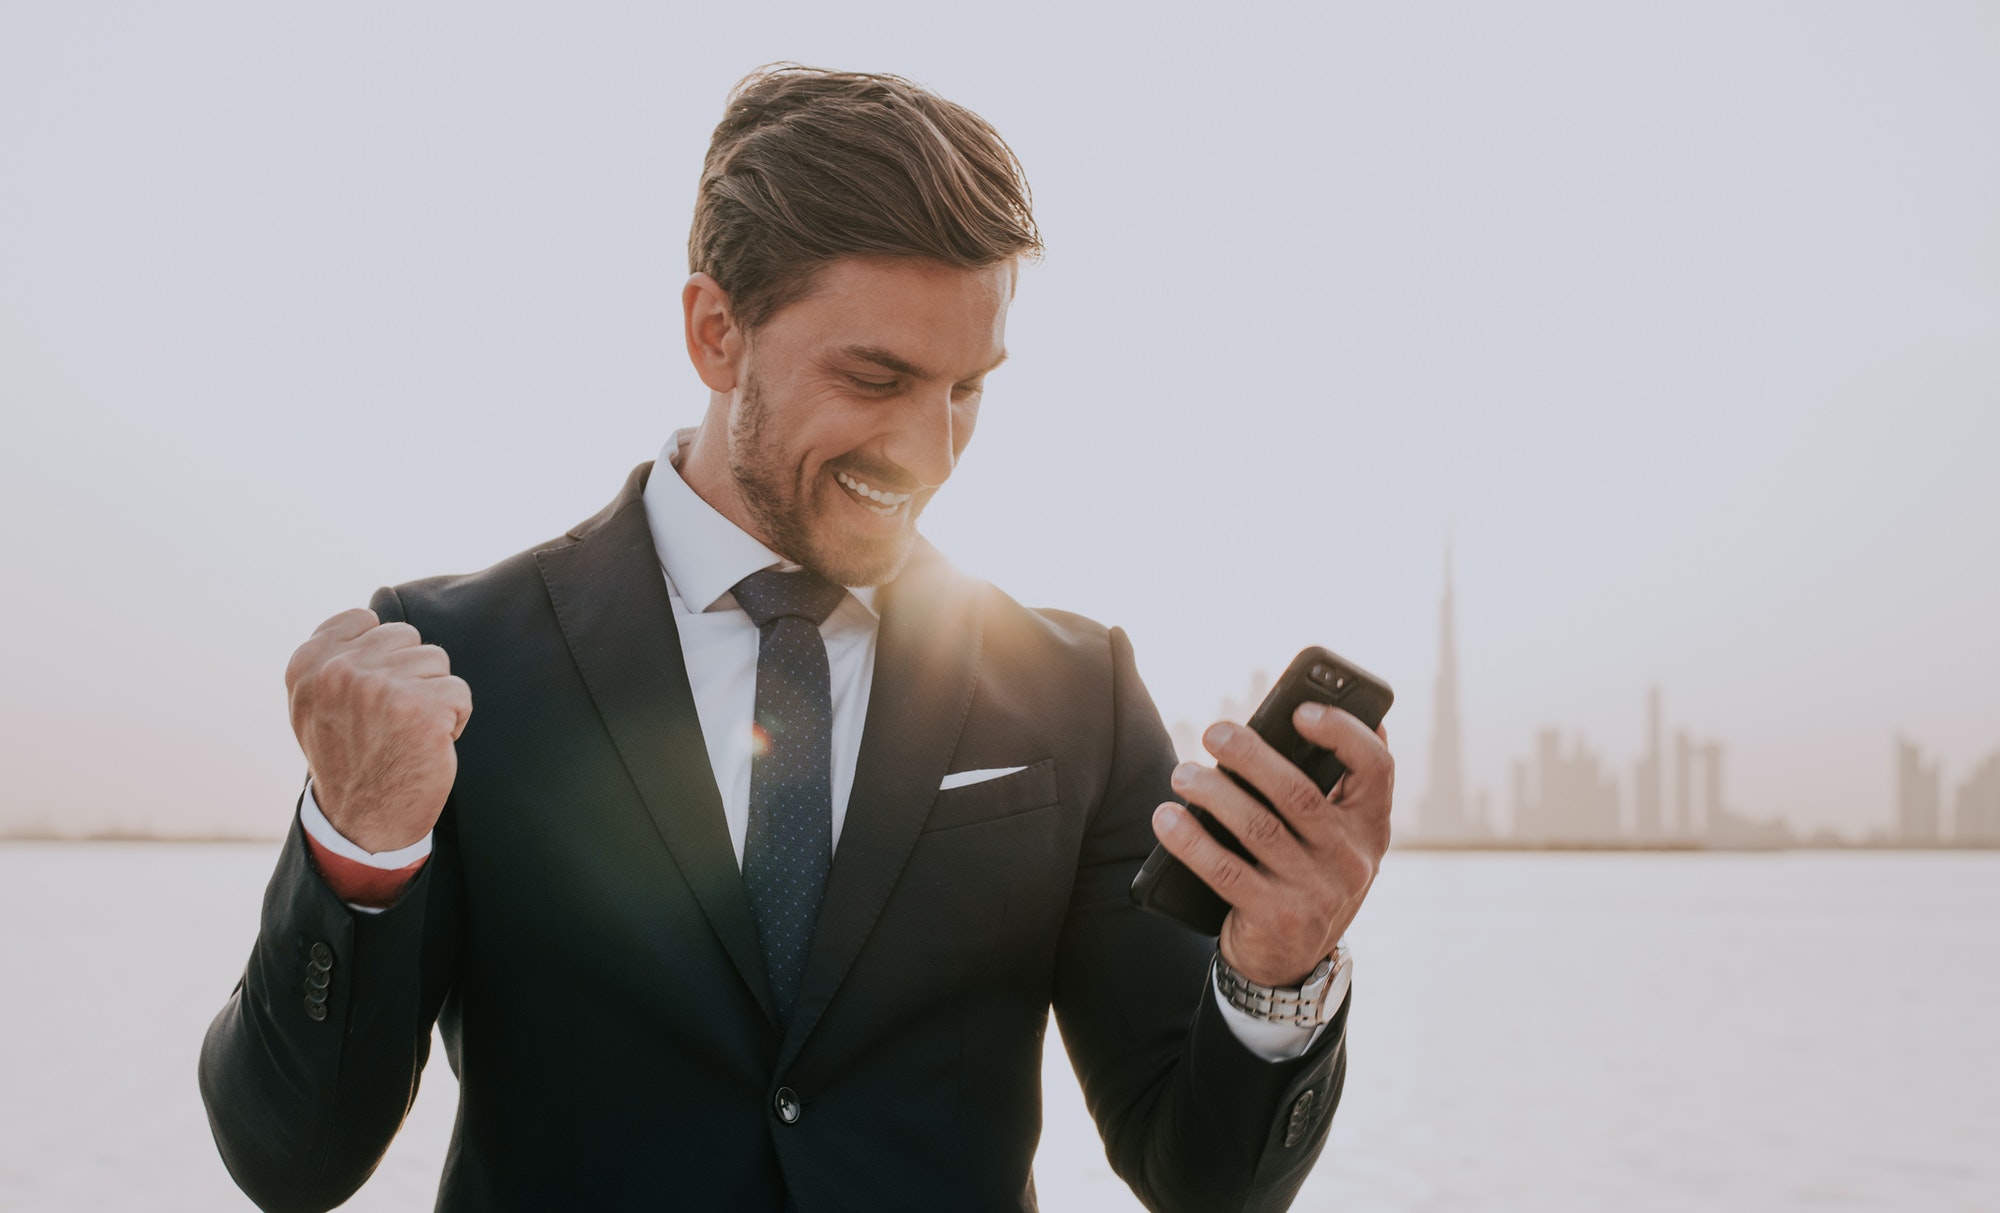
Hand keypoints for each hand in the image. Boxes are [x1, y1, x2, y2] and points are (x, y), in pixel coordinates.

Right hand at [285, 608, 471, 852]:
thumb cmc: (346, 756)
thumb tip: (370, 616)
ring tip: (406, 731)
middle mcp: (339, 671)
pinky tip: (427, 744)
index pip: (367, 620)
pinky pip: (459, 691)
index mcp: (308, 663)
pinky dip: (453, 718)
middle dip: (408, 674)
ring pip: (436, 661)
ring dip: (431, 695)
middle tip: (388, 719)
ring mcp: (381, 688)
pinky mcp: (422, 708)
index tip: (366, 696)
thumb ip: (333, 656)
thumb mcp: (314, 701)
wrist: (362, 821)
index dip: (380, 657)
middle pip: (407, 638)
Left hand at [1150, 704, 1393, 986]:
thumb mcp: (1331, 838)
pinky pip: (1226, 872)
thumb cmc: (1303, 875)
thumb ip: (1327, 787)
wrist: (1291, 964)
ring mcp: (1317, 892)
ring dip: (1213, 794)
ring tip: (1182, 774)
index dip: (1343, 732)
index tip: (1300, 710)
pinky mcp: (1277, 919)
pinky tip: (1166, 819)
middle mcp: (1351, 859)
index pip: (1376, 767)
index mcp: (1370, 826)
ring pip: (1259, 827)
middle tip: (1214, 732)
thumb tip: (1310, 711)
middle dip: (1251, 756)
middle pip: (1299, 794)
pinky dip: (1191, 840)